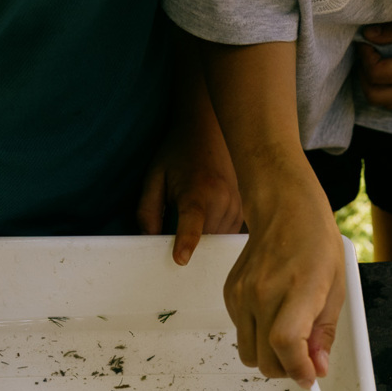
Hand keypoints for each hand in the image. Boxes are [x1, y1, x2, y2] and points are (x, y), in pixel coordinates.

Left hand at [138, 93, 243, 266]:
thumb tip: (150, 241)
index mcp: (197, 190)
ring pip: (218, 241)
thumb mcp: (153, 178)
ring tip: (192, 216)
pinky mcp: (244, 209)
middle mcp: (222, 198)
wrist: (207, 130)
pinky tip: (205, 217)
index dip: (186, 241)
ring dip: (204, 240)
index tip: (181, 260)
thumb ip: (147, 211)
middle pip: (205, 241)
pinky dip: (215, 234)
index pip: (193, 222)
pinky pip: (228, 235)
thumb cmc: (176, 154)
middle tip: (175, 233)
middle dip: (190, 246)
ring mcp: (237, 205)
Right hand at [226, 183, 345, 383]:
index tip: (309, 377)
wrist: (284, 211)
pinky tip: (273, 314)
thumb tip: (317, 368)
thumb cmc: (315, 243)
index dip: (298, 368)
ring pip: (249, 353)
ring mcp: (242, 294)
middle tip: (303, 360)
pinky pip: (240, 334)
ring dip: (270, 356)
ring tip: (288, 337)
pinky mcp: (229, 294)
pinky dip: (257, 336)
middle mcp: (263, 292)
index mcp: (297, 287)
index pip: (286, 342)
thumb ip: (324, 333)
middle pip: (265, 358)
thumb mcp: (335, 288)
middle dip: (286, 369)